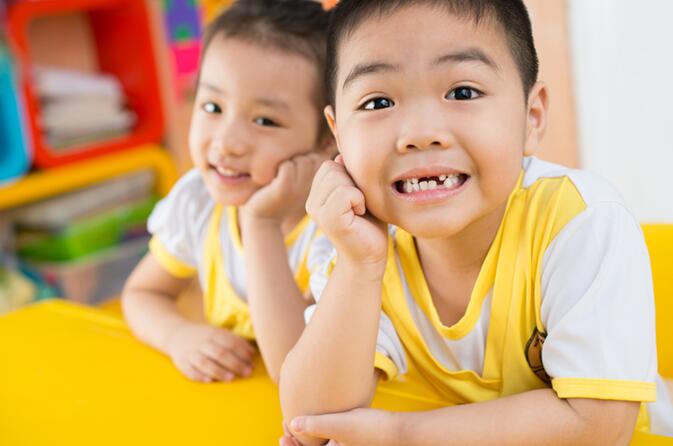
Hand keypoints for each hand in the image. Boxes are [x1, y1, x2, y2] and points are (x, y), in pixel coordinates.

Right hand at [165, 322, 255, 382]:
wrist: (176, 334)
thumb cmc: (204, 336)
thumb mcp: (218, 333)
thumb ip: (235, 341)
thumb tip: (253, 353)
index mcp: (213, 333)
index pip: (230, 342)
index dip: (243, 352)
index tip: (252, 361)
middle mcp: (202, 342)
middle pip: (220, 353)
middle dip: (235, 363)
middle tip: (247, 372)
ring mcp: (191, 352)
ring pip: (204, 362)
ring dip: (218, 371)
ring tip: (231, 378)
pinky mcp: (181, 362)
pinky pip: (189, 370)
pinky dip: (199, 376)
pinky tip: (209, 381)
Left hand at [242, 152, 326, 223]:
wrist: (263, 220)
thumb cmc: (279, 197)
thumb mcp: (298, 183)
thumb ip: (307, 168)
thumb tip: (321, 145)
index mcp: (316, 187)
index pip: (322, 160)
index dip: (309, 159)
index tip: (297, 172)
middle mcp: (311, 188)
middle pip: (312, 158)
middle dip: (299, 159)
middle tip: (287, 172)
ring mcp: (298, 189)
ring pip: (302, 161)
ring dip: (290, 162)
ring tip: (281, 175)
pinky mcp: (284, 189)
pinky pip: (287, 166)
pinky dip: (280, 167)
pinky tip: (274, 179)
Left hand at [280, 408, 398, 445]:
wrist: (396, 429)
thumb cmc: (369, 428)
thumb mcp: (339, 425)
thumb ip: (314, 425)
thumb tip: (292, 424)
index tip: (283, 432)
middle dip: (295, 440)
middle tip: (285, 424)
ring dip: (305, 436)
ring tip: (297, 420)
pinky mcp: (347, 442)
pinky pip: (326, 441)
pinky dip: (317, 432)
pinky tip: (316, 418)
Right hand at [305, 155, 387, 269]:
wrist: (369, 256)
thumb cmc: (369, 224)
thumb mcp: (360, 192)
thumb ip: (350, 174)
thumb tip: (342, 156)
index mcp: (317, 194)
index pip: (331, 164)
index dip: (350, 176)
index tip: (357, 199)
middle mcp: (312, 201)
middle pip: (333, 168)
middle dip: (353, 182)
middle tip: (359, 206)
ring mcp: (316, 210)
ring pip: (339, 177)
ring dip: (357, 192)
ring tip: (358, 211)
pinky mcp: (327, 218)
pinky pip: (346, 192)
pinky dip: (359, 201)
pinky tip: (359, 216)